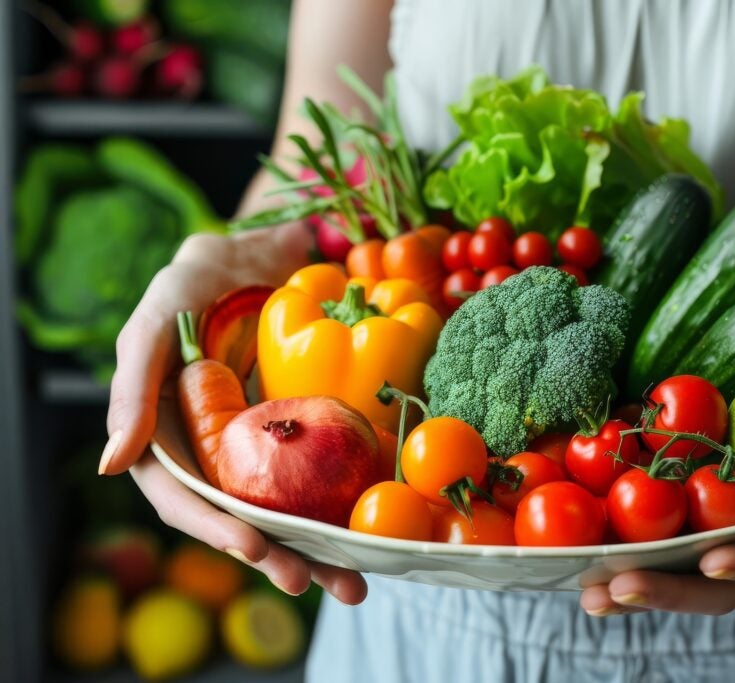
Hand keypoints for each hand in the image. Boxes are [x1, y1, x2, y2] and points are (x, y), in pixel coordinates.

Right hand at [99, 223, 366, 604]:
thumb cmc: (196, 283)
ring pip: (282, 513)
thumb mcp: (159, 318)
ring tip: (353, 585)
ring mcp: (257, 453)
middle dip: (275, 556)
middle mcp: (212, 456)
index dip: (214, 528)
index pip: (185, 499)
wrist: (255, 261)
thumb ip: (132, 385)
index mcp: (166, 441)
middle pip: (239, 519)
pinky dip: (341, 514)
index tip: (253, 548)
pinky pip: (317, 483)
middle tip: (313, 582)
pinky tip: (370, 540)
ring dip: (315, 553)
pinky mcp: (298, 443)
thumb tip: (111, 464)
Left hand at [579, 349, 734, 615]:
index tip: (712, 560)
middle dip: (669, 590)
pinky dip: (625, 536)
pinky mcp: (701, 490)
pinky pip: (662, 520)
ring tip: (586, 590)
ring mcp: (732, 515)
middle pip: (719, 578)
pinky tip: (584, 542)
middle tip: (614, 592)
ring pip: (682, 560)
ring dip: (635, 578)